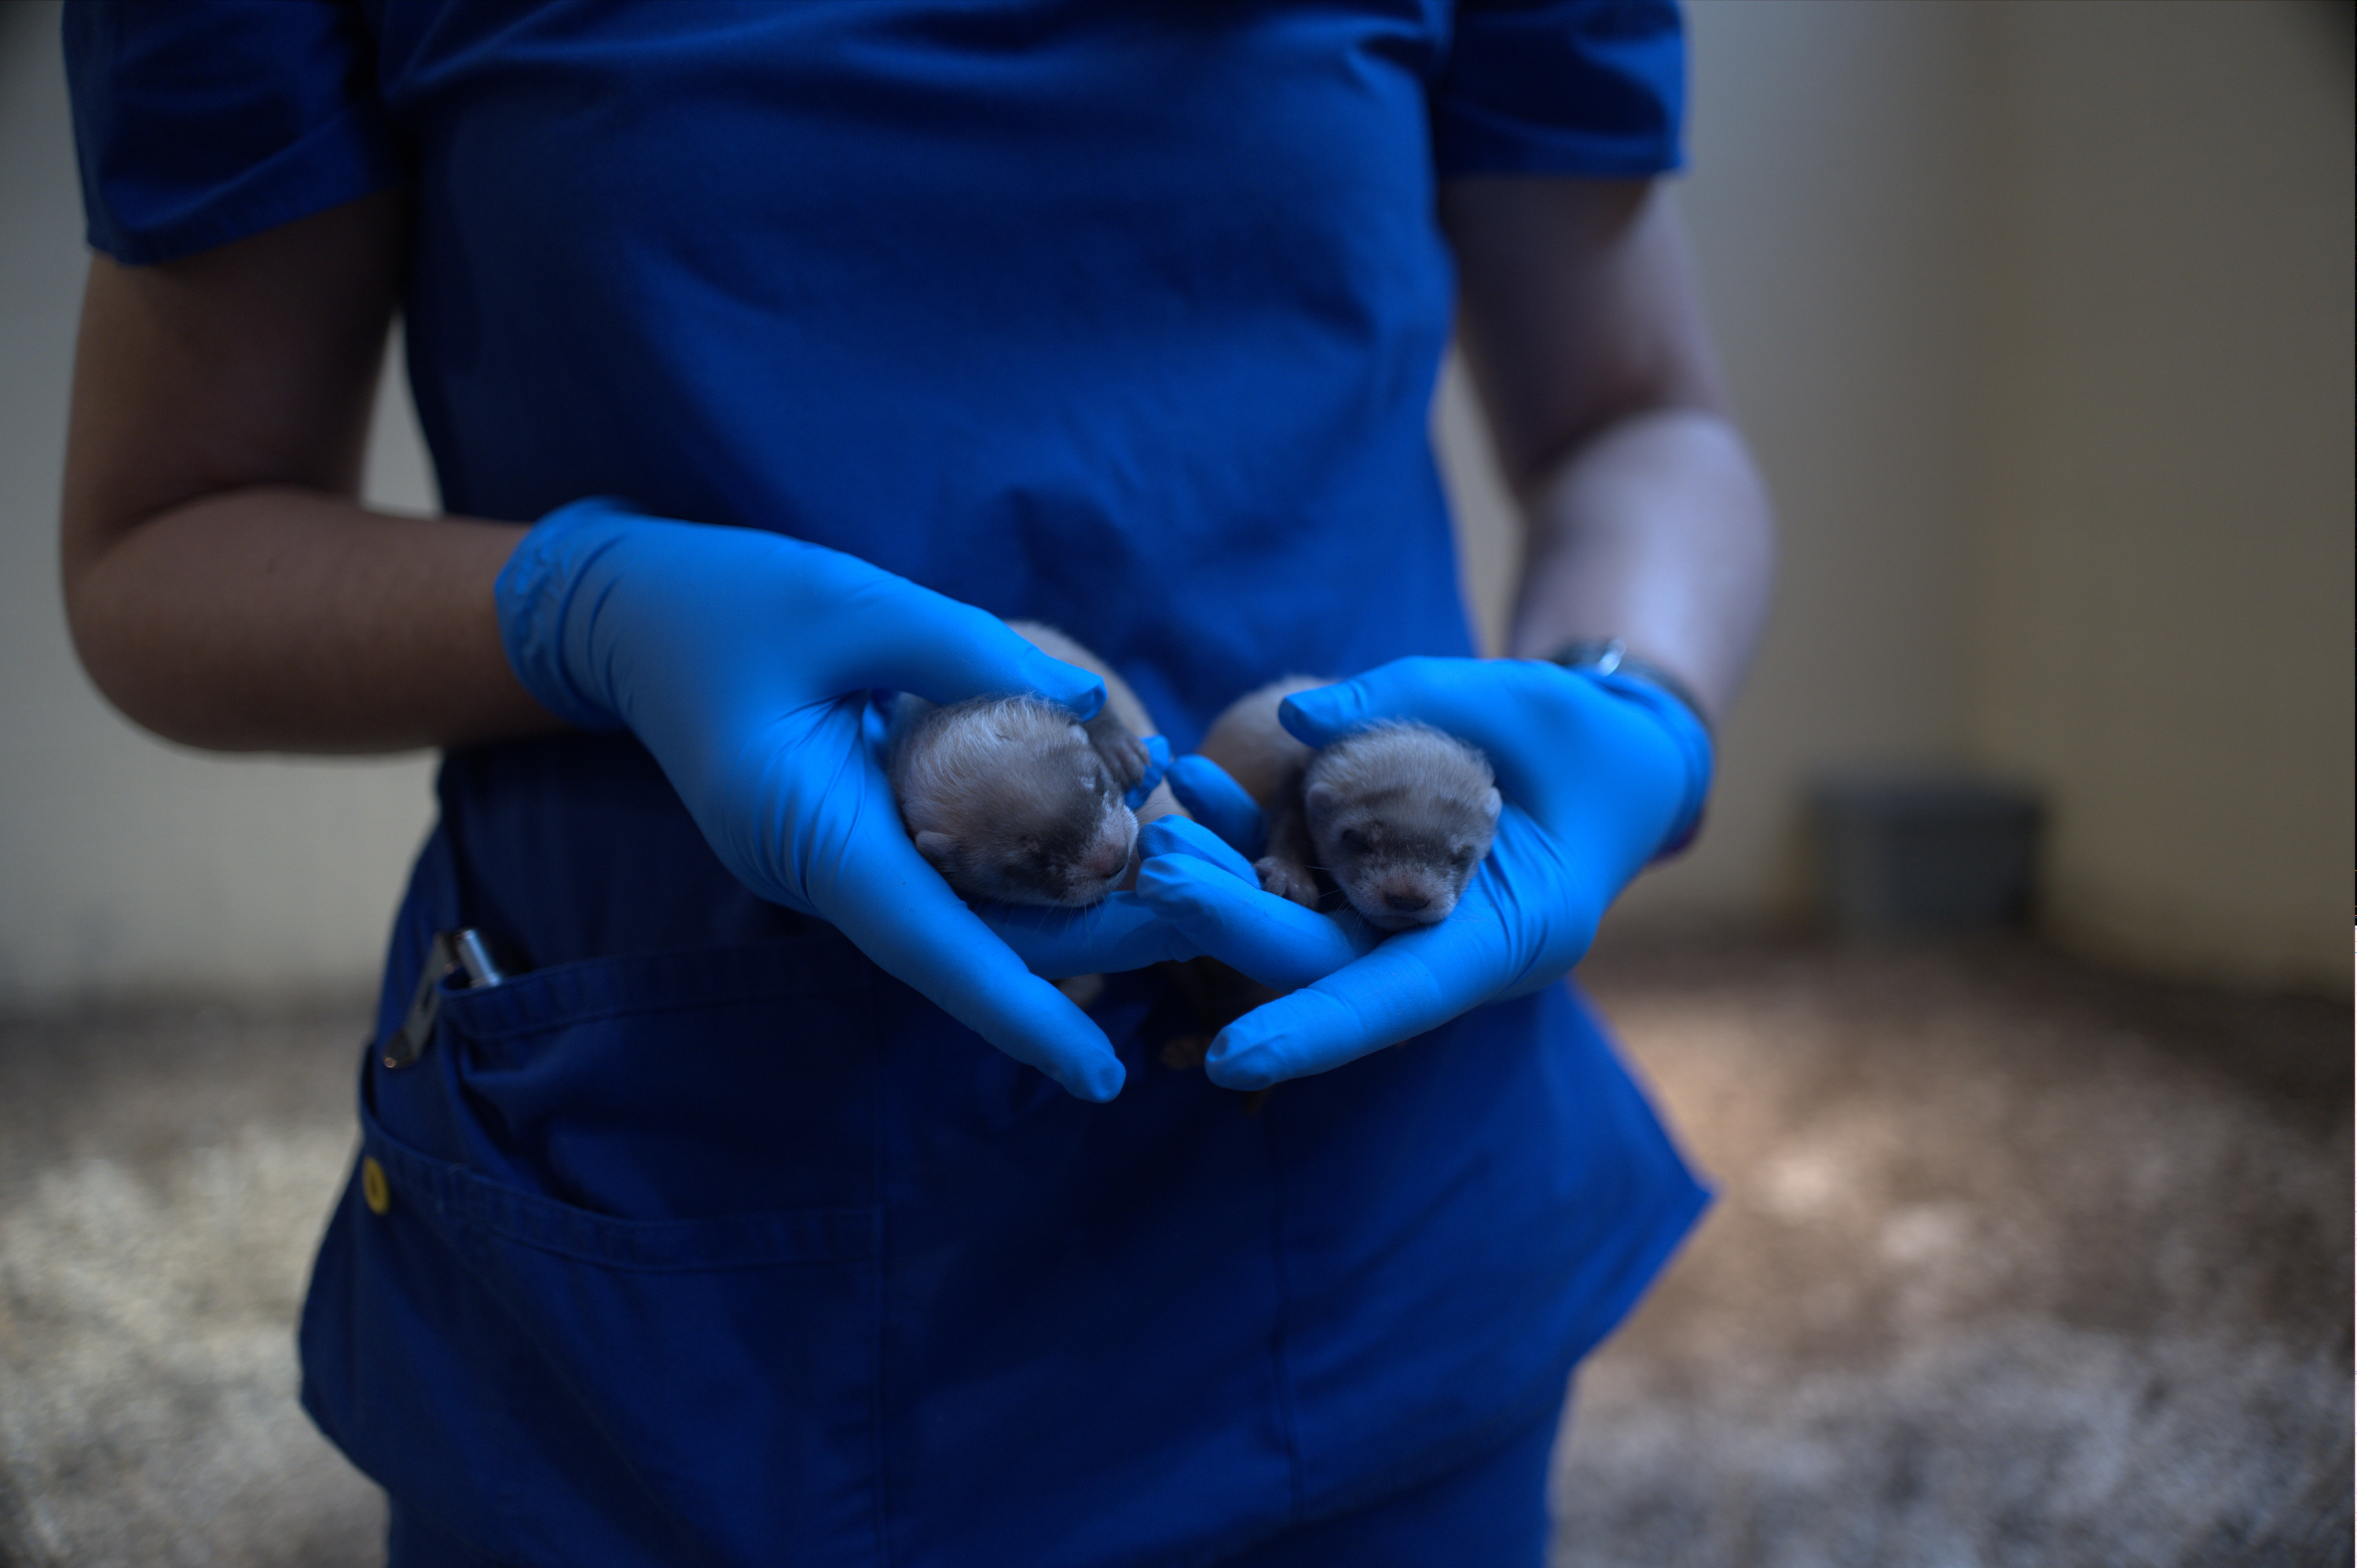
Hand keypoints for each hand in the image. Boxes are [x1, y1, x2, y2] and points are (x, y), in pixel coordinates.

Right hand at [497, 498, 1149, 1097]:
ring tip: (1185, 858)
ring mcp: (838, 857)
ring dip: (1072, 890)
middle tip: (1208, 915)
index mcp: (806, 832)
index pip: (928, 945)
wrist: (635, 609)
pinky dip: (1030, 846)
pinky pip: (953, 861)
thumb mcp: (853, 602)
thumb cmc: (732, 599)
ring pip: (971, 905)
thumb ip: (971, 655)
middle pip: (972, 936)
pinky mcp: (857, 831)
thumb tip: (1093, 714)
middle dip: (1091, 939)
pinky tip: (1108, 802)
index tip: (1097, 1077)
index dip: (1017, 1011)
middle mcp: (824, 867)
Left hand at [1140, 657, 1710, 1089]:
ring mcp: (1411, 921)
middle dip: (1238, 925)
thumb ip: (1412, 700)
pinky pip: (1305, 877)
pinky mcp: (1379, 886)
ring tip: (1162, 832)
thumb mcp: (1521, 697)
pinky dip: (1251, 838)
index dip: (1316, 1030)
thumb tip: (1296, 719)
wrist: (1616, 754)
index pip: (1402, 997)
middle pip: (1328, 961)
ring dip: (1227, 885)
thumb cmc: (1585, 733)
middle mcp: (1452, 946)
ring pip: (1303, 925)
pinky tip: (1197, 788)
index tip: (1229, 1058)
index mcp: (1514, 934)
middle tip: (1160, 874)